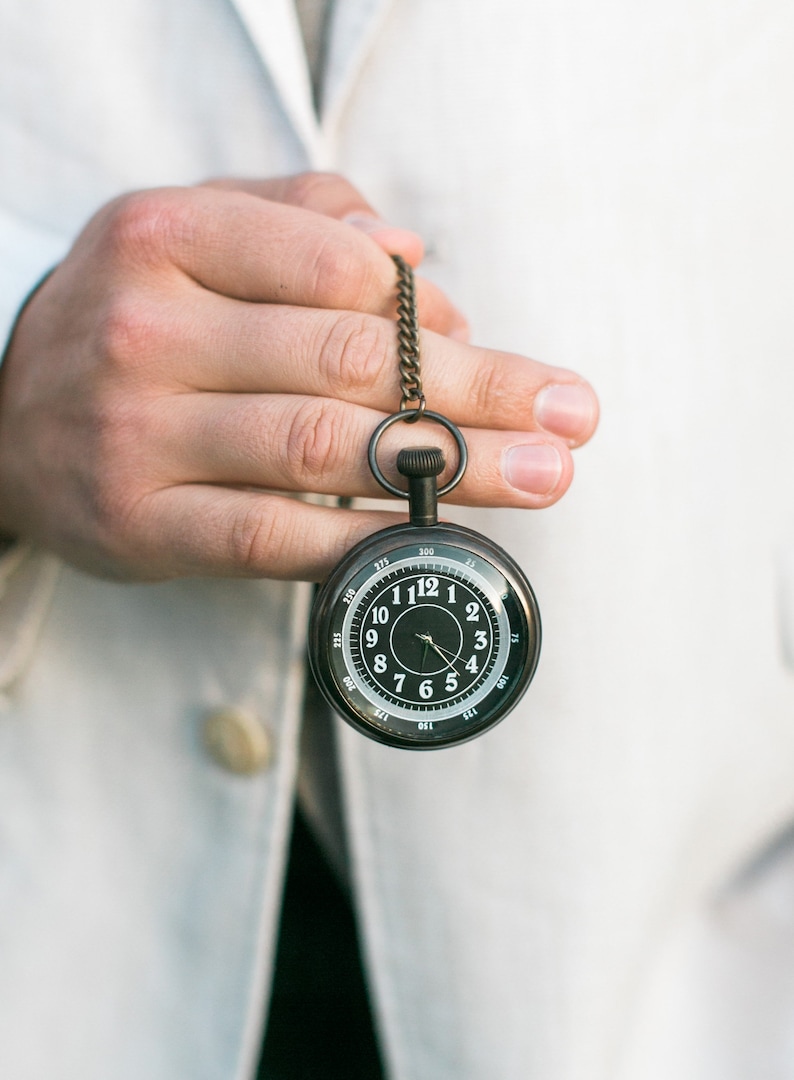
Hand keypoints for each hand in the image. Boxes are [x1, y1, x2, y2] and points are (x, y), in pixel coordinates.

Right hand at [0, 172, 597, 581]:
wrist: (3, 414)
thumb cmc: (131, 321)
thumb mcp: (188, 232)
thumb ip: (298, 221)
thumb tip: (409, 258)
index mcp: (169, 239)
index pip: (336, 270)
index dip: (433, 315)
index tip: (497, 354)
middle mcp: (147, 332)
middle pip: (347, 363)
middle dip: (478, 394)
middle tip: (571, 418)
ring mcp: (138, 435)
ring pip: (321, 452)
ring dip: (450, 469)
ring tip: (542, 477)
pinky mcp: (140, 526)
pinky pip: (270, 539)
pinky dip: (361, 542)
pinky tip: (435, 541)